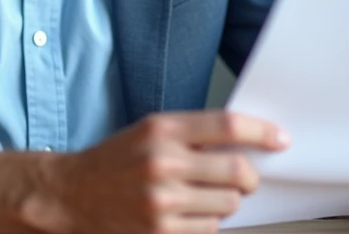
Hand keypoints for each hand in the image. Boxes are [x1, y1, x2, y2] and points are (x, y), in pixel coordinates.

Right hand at [0, 110, 289, 233]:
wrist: (69, 196)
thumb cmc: (112, 162)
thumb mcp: (148, 132)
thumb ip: (192, 134)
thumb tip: (244, 143)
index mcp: (161, 129)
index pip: (228, 126)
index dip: (262, 132)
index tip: (279, 139)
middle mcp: (163, 163)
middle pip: (238, 170)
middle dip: (250, 176)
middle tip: (246, 177)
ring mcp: (163, 201)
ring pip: (228, 204)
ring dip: (224, 201)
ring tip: (198, 196)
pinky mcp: (162, 232)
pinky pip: (210, 229)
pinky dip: (206, 223)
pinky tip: (184, 214)